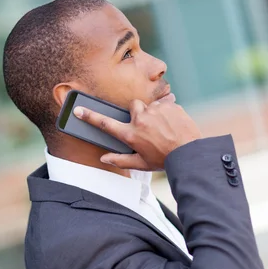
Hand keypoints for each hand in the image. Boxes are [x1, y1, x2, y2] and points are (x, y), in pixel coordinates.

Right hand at [73, 99, 201, 170]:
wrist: (189, 153)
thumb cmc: (164, 160)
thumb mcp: (141, 164)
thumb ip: (120, 160)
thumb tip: (104, 158)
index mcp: (131, 134)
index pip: (105, 124)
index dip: (90, 117)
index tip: (78, 110)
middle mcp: (140, 119)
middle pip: (132, 106)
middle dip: (137, 113)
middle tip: (147, 126)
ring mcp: (155, 110)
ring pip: (150, 105)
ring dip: (154, 113)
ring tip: (163, 128)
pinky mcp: (169, 105)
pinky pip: (165, 104)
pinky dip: (168, 112)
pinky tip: (173, 124)